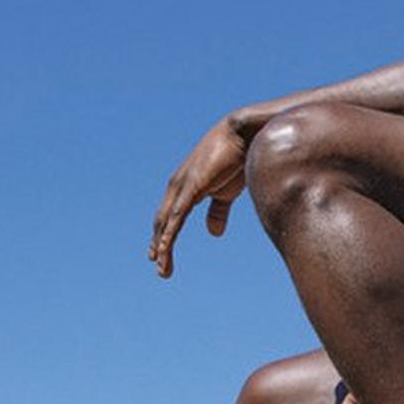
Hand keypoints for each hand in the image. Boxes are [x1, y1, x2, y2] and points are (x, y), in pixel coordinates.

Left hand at [150, 118, 247, 277]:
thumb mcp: (226, 192)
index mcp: (185, 187)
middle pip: (163, 221)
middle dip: (159, 245)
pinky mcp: (192, 186)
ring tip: (161, 266)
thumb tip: (213, 234)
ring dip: (162, 245)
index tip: (161, 255)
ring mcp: (182, 185)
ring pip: (166, 222)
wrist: (244, 135)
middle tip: (160, 268)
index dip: (164, 236)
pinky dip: (169, 234)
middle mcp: (178, 186)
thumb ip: (217, 212)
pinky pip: (177, 216)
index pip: (169, 216)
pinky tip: (164, 249)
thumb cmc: (236, 160)